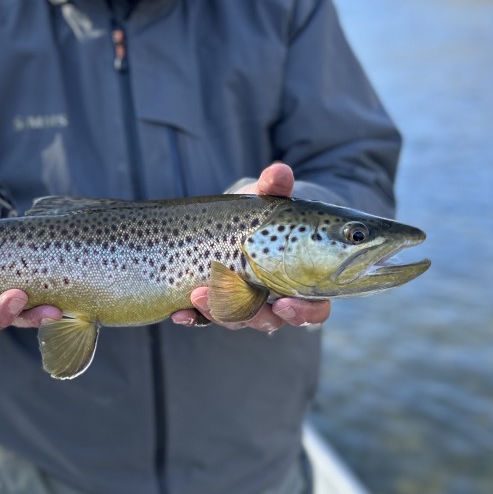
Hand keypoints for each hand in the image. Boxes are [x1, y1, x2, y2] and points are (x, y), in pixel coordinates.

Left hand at [171, 163, 331, 332]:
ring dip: (217, 311)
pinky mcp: (218, 303)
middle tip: (230, 298)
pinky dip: (193, 317)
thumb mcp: (269, 199)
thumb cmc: (265, 212)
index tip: (283, 304)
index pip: (314, 309)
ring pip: (237, 319)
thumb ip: (274, 189)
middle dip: (250, 315)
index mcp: (302, 281)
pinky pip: (207, 318)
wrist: (238, 218)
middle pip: (269, 321)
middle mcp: (276, 300)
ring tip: (197, 295)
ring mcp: (246, 304)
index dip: (303, 313)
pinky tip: (179, 313)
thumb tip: (280, 172)